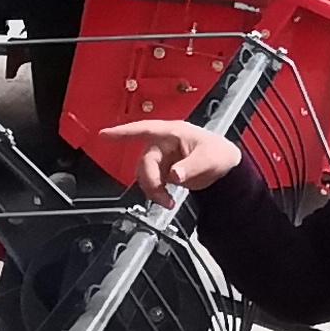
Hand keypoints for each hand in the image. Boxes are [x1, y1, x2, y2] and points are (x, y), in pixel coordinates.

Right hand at [100, 119, 241, 199]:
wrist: (225, 169)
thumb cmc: (219, 153)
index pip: (144, 130)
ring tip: (167, 201)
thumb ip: (191, 167)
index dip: (123, 132)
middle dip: (150, 181)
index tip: (104, 135)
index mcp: (173, 133)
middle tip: (162, 196)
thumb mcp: (209, 159)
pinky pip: (152, 182)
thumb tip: (174, 175)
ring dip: (152, 189)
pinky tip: (168, 199)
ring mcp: (162, 158)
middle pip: (145, 162)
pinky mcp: (163, 170)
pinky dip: (156, 192)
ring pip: (145, 174)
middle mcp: (164, 144)